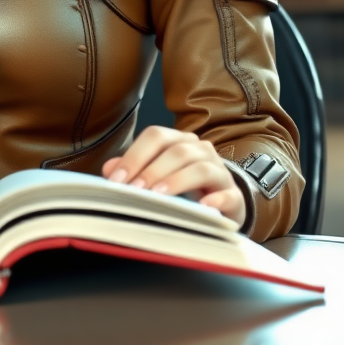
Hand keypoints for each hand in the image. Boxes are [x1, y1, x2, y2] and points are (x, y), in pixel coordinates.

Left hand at [102, 126, 245, 227]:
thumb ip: (134, 170)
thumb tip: (109, 170)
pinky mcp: (235, 197)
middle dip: (152, 170)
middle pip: (176, 151)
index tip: (116, 179)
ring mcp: (220, 172)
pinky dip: (215, 200)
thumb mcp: (158, 176)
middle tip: (135, 190)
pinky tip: (202, 208)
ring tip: (159, 196)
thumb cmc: (184, 186)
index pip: (156, 136)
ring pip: (200, 168)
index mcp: (179, 141)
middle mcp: (201, 151)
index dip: (134, 155)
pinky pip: (227, 195)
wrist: (224, 200)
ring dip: (177, 181)